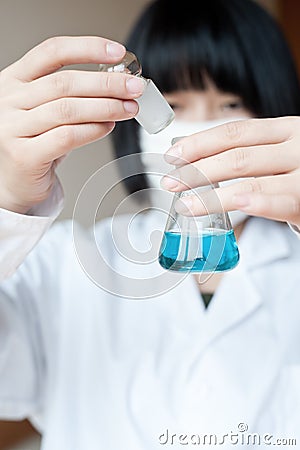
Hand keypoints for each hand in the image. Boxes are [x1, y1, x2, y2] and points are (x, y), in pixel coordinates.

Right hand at [0, 36, 143, 213]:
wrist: (13, 182)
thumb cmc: (34, 144)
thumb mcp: (46, 111)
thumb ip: (72, 96)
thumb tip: (117, 85)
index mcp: (15, 80)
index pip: (52, 52)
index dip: (87, 48)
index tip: (117, 53)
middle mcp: (9, 100)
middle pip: (64, 83)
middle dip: (106, 84)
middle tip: (133, 88)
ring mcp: (13, 128)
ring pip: (68, 110)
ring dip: (105, 107)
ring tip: (127, 109)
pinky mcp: (24, 155)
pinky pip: (66, 137)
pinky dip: (92, 130)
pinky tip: (107, 127)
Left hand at [161, 117, 299, 228]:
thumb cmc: (299, 174)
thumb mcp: (280, 153)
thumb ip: (248, 152)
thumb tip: (196, 156)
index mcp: (285, 129)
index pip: (235, 132)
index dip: (200, 143)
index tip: (173, 155)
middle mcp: (296, 146)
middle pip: (237, 156)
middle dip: (198, 170)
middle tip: (171, 183)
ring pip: (250, 181)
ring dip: (211, 195)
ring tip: (185, 204)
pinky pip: (275, 202)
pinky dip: (250, 204)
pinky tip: (227, 206)